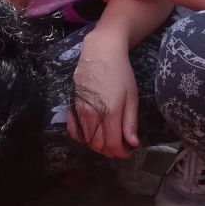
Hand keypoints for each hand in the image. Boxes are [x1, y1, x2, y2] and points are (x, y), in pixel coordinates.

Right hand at [69, 33, 138, 158]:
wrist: (100, 53)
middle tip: (118, 148)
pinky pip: (73, 130)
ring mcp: (80, 112)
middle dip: (109, 151)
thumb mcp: (132, 97)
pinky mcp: (72, 106)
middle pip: (98, 145)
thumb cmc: (120, 73)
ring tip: (107, 142)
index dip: (120, 153)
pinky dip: (81, 138)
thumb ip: (130, 122)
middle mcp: (93, 116)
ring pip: (87, 140)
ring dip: (97, 145)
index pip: (113, 144)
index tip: (126, 153)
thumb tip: (132, 144)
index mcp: (110, 114)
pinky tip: (89, 137)